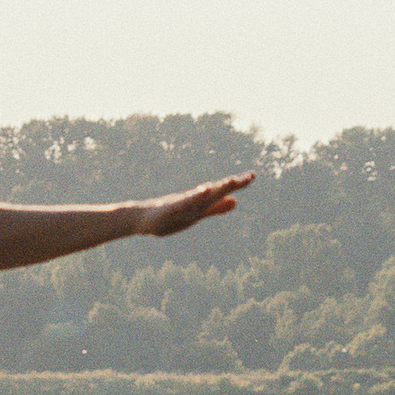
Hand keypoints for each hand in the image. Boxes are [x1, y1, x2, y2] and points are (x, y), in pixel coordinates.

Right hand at [139, 172, 255, 239]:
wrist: (141, 219)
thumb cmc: (168, 216)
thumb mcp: (197, 213)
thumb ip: (216, 208)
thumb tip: (236, 201)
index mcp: (201, 201)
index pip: (222, 191)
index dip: (238, 184)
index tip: (253, 175)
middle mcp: (193, 200)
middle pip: (216, 191)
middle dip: (232, 185)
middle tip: (250, 177)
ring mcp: (182, 204)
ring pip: (203, 196)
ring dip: (217, 189)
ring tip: (231, 182)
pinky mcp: (171, 209)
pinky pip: (185, 203)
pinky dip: (195, 197)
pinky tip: (204, 191)